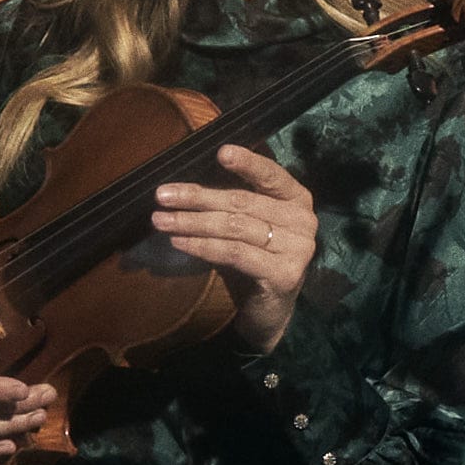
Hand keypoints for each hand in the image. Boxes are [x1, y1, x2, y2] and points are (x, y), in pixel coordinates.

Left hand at [151, 142, 319, 353]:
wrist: (270, 312)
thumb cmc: (254, 261)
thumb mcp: (247, 226)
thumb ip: (232, 203)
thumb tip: (184, 186)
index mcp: (297, 200)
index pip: (272, 175)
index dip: (248, 163)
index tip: (220, 153)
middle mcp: (303, 221)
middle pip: (242, 203)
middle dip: (198, 198)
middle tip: (162, 196)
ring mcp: (297, 249)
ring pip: (234, 227)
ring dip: (192, 222)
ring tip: (161, 220)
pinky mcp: (283, 274)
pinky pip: (234, 253)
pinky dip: (202, 246)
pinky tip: (179, 242)